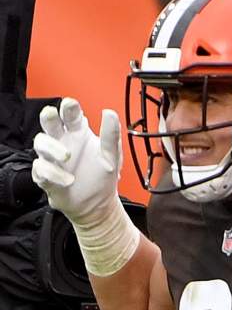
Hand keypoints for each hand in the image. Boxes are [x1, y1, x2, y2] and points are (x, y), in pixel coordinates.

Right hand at [31, 98, 122, 225]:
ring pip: (41, 143)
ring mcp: (52, 158)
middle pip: (49, 123)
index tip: (70, 104)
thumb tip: (110, 113)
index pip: (71, 115)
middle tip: (53, 115)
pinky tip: (67, 180)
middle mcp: (63, 142)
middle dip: (49, 117)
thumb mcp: (112, 155)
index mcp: (79, 134)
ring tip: (67, 157)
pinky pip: (40, 169)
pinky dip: (52, 174)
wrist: (97, 205)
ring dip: (52, 148)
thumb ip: (111, 135)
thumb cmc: (103, 176)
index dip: (69, 107)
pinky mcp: (46, 175)